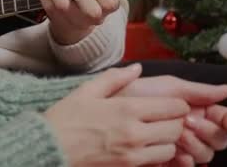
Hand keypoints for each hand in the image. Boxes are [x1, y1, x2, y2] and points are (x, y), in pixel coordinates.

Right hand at [45, 64, 189, 165]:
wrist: (49, 149)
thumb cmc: (65, 119)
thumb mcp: (86, 91)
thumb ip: (114, 78)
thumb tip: (137, 68)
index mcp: (127, 109)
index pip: (173, 107)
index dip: (175, 104)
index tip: (168, 104)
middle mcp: (135, 133)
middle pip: (177, 128)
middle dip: (174, 122)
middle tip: (162, 119)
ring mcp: (133, 155)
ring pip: (170, 148)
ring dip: (166, 141)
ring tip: (152, 134)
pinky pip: (157, 163)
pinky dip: (156, 155)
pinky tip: (142, 148)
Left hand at [116, 76, 226, 165]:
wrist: (105, 110)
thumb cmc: (134, 94)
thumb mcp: (164, 87)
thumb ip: (196, 90)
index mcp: (194, 109)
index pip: (222, 118)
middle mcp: (191, 128)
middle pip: (218, 138)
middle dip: (209, 131)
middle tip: (189, 123)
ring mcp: (179, 146)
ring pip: (205, 154)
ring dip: (196, 145)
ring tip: (179, 135)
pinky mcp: (165, 160)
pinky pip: (186, 166)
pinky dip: (186, 162)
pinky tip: (179, 155)